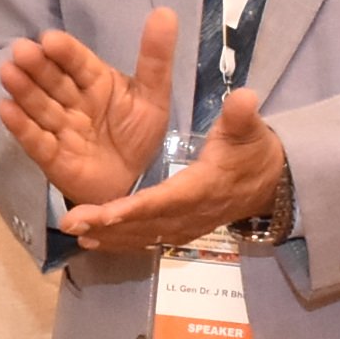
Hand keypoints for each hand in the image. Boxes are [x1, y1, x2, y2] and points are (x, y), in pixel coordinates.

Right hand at [0, 7, 177, 211]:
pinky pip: (35, 140)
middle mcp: (73, 101)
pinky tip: (5, 109)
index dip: (64, 51)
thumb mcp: (153, 95)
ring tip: (8, 72)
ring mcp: (60, 128)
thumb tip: (166, 11)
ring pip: (40, 106)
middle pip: (53, 81)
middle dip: (37, 66)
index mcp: (96, 82)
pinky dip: (20, 126)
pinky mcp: (51, 157)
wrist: (134, 183)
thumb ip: (156, 57)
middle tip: (21, 50)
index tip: (50, 39)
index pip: (78, 62)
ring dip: (23, 90)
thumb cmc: (138, 134)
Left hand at [62, 87, 287, 258]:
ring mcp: (183, 227)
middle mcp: (189, 214)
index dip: (136, 208)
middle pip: (145, 223)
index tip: (106, 211)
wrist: (269, 186)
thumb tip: (245, 97)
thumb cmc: (253, 153)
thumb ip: (241, 117)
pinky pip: (144, 240)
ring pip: (140, 236)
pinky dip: (117, 241)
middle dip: (108, 224)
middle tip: (70, 222)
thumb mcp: (250, 131)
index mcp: (202, 187)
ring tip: (73, 229)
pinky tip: (90, 240)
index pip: (166, 199)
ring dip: (106, 235)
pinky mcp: (177, 232)